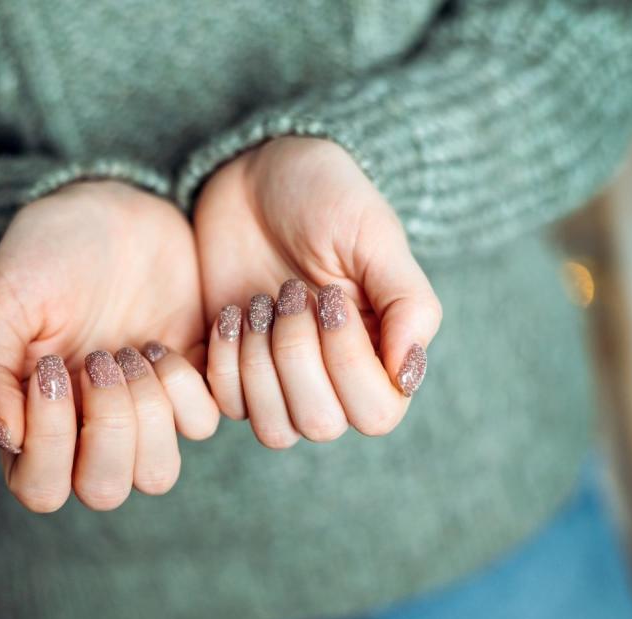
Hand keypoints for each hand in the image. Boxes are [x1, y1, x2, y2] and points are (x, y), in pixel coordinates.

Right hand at [0, 181, 217, 511]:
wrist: (110, 209)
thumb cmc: (46, 253)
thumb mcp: (4, 299)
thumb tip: (5, 436)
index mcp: (32, 421)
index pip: (39, 487)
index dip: (51, 443)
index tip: (54, 367)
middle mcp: (86, 430)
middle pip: (105, 490)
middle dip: (110, 428)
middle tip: (103, 358)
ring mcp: (140, 413)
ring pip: (157, 473)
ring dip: (150, 413)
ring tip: (135, 351)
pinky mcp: (187, 387)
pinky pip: (202, 423)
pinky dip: (186, 384)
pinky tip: (163, 339)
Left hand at [194, 137, 441, 447]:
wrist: (256, 177)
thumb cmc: (326, 197)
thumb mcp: (374, 234)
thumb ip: (407, 303)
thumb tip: (407, 374)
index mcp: (382, 353)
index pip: (376, 413)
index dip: (347, 363)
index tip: (328, 295)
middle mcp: (334, 380)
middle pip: (320, 423)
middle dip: (296, 353)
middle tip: (290, 290)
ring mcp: (281, 381)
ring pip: (274, 428)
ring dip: (258, 363)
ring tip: (257, 303)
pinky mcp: (235, 373)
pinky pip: (227, 406)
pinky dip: (225, 360)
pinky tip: (231, 312)